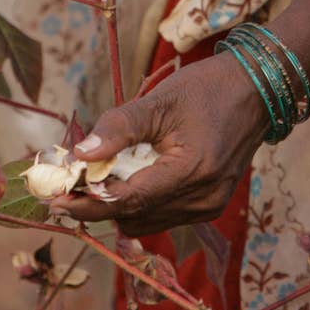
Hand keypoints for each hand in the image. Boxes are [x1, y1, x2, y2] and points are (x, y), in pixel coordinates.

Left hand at [52, 51, 268, 236]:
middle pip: (134, 215)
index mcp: (192, 171)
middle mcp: (202, 198)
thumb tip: (79, 155)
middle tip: (63, 188)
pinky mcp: (209, 205)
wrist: (255, 90)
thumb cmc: (206, 89)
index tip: (54, 199)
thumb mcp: (159, 101)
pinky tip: (123, 180)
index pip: (129, 199)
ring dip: (116, 205)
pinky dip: (138, 202)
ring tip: (90, 181)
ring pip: (146, 220)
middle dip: (96, 204)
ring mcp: (208, 206)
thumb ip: (119, 129)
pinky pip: (162, 214)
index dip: (89, 202)